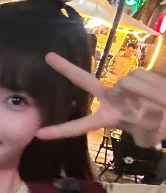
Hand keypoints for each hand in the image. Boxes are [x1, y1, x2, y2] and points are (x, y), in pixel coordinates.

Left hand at [36, 52, 165, 147]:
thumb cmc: (159, 126)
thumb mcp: (149, 135)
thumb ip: (146, 130)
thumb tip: (146, 115)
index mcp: (107, 117)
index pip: (80, 125)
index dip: (61, 131)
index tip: (39, 135)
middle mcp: (110, 98)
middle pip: (85, 81)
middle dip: (66, 68)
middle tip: (47, 56)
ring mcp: (122, 85)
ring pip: (129, 82)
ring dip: (148, 93)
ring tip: (159, 103)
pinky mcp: (136, 74)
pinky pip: (141, 76)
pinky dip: (154, 86)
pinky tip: (160, 92)